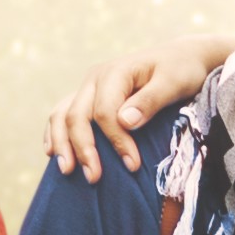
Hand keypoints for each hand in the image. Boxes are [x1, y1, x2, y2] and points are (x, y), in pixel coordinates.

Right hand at [44, 35, 234, 184]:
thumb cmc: (182, 70)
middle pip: (77, 116)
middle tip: (94, 177)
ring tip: (66, 170)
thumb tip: (124, 121)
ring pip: (61, 115)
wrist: (181, 57)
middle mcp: (94, 79)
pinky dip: (54, 133)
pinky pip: (62, 114)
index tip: (133, 165)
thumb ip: (149, 101)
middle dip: (83, 148)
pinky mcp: (88, 97)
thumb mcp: (174, 82)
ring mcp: (88, 87)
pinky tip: (52, 152)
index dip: (116, 140)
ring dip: (61, 143)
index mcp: (115, 72)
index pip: (105, 112)